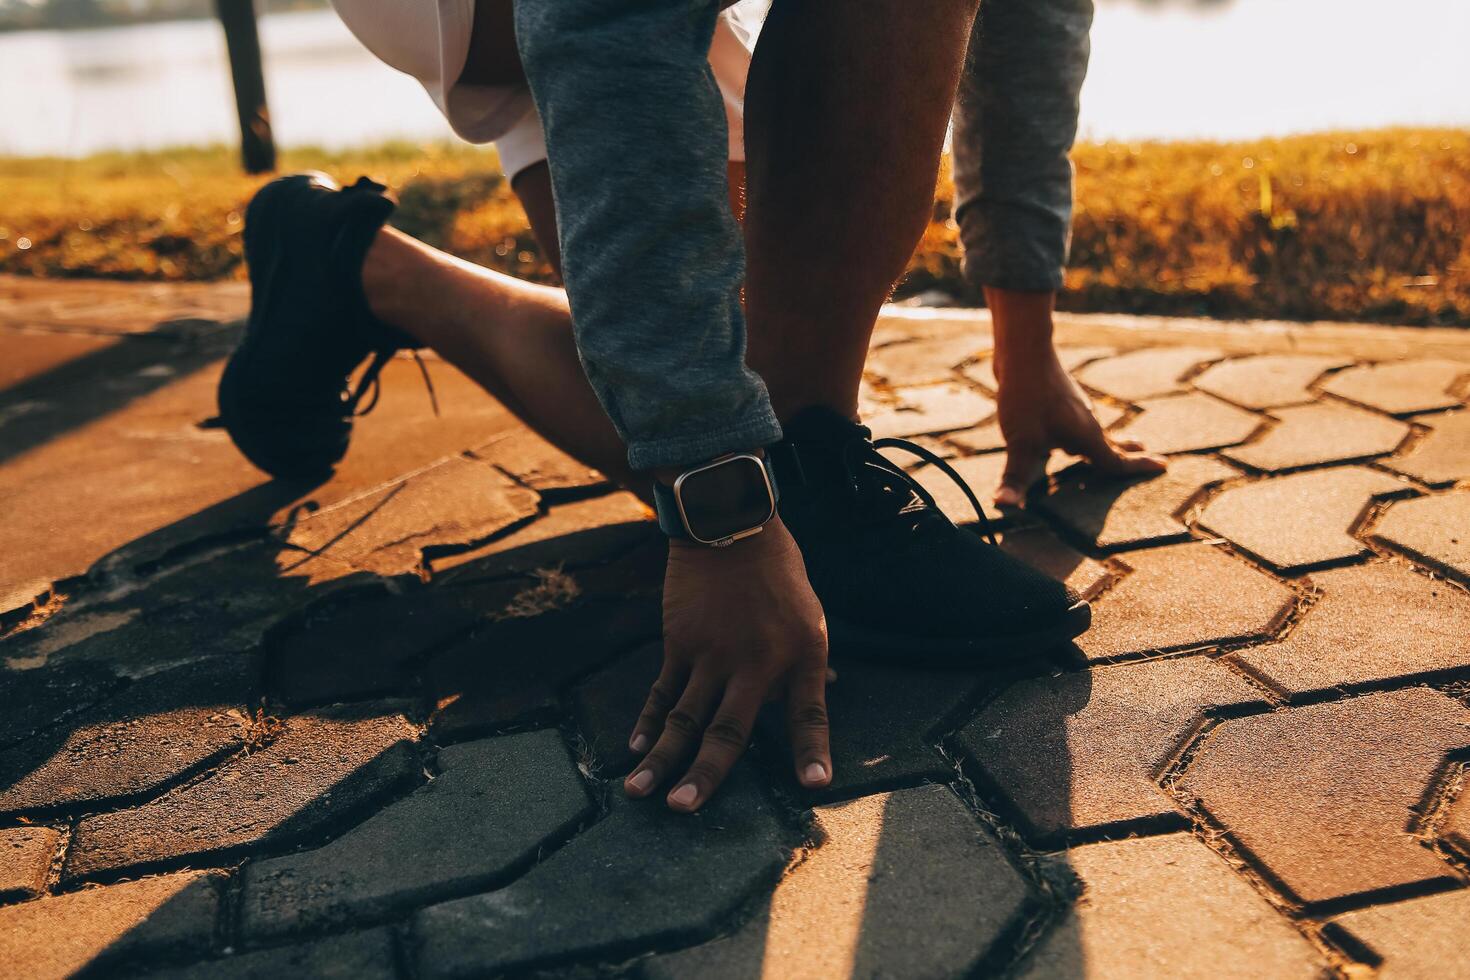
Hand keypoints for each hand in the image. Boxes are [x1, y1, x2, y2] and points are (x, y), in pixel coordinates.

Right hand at [625, 515, 831, 811]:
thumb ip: (807, 664)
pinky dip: (647, 719)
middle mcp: (755, 662)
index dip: (812, 750)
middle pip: (728, 729)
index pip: (809, 712)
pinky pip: (662, 689)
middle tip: (684, 808)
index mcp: (799, 654)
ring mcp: (712, 653)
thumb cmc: (777, 571)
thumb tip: (823, 694)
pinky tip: (634, 748)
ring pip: (683, 716)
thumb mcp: (810, 615)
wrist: (731, 525)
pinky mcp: (680, 642)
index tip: (814, 786)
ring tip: (641, 792)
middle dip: (706, 773)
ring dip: (661, 757)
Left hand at [992, 350, 1166, 505]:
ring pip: (1093, 433)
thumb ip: (1015, 477)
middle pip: (1111, 445)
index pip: (1116, 462)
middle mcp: (1086, 422)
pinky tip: (1065, 434)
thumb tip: (1005, 505)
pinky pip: (1075, 423)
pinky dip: (1081, 435)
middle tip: (1148, 455)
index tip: (1163, 467)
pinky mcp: (1057, 399)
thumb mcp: (1020, 442)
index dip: (1138, 469)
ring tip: (1118, 446)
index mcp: (1086, 437)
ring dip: (1106, 443)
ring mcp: (1072, 409)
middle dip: (1129, 454)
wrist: (1022, 349)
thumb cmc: (1026, 396)